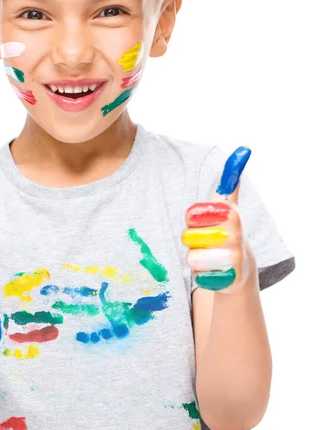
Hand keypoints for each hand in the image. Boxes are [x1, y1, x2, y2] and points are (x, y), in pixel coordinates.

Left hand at [181, 147, 253, 292]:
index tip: (202, 220)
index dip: (191, 219)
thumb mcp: (228, 207)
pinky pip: (197, 277)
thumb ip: (229, 183)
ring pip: (191, 258)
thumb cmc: (225, 232)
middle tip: (205, 240)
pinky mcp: (228, 280)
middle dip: (191, 240)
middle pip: (187, 236)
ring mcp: (232, 257)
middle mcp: (235, 233)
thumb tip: (242, 150)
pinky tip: (213, 272)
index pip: (191, 213)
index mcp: (230, 213)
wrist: (239, 269)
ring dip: (195, 259)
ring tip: (209, 257)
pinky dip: (201, 276)